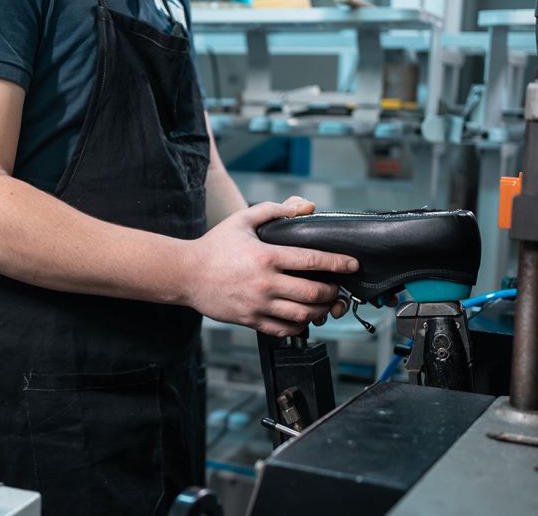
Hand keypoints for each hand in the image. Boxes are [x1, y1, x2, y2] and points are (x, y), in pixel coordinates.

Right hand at [180, 196, 358, 336]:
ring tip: (323, 304)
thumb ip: (274, 210)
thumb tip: (304, 208)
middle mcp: (265, 283)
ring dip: (319, 310)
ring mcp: (258, 305)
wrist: (185, 274)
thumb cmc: (214, 246)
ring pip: (302, 315)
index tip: (352, 264)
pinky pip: (284, 329)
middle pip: (312, 292)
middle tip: (336, 287)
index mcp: (266, 257)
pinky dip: (299, 325)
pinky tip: (302, 317)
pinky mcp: (250, 320)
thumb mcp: (242, 219)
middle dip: (332, 291)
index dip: (337, 263)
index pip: (311, 261)